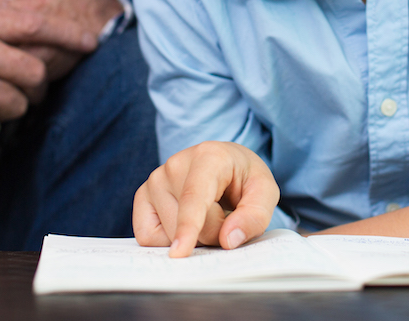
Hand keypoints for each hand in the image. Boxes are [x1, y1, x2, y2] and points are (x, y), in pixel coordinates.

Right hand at [133, 141, 279, 257]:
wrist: (226, 165)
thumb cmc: (244, 179)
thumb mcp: (265, 193)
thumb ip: (254, 216)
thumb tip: (228, 240)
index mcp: (208, 156)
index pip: (195, 197)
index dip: (188, 226)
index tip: (180, 252)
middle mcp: (175, 164)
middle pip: (187, 224)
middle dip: (211, 235)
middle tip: (226, 217)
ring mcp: (155, 179)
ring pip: (167, 234)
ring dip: (191, 238)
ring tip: (206, 216)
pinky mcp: (143, 195)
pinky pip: (147, 236)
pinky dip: (167, 239)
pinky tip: (183, 223)